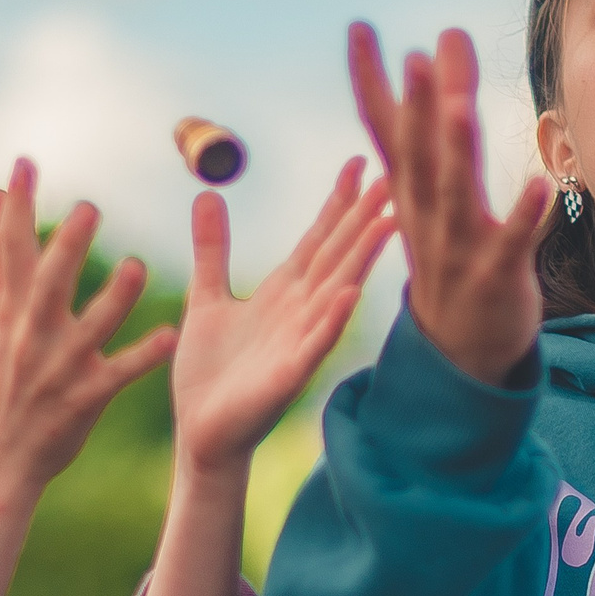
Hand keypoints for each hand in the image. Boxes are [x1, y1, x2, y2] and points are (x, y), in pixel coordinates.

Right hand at [0, 156, 179, 488]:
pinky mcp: (86, 397)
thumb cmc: (1, 374)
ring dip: (113, 299)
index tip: (24, 164)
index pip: (10, 252)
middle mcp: (32, 334)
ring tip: (136, 268)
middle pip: (48, 285)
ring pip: (89, 328)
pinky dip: (143, 356)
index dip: (17, 208)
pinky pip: (119, 375)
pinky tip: (171, 336)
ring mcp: (60, 367)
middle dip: (66, 249)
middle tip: (89, 208)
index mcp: (10, 310)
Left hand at [172, 158, 396, 474]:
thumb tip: (207, 195)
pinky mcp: (287, 375)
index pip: (318, 238)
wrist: (200, 431)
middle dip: (363, 219)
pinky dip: (331, 318)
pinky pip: (313, 343)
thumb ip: (212, 249)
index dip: (338, 202)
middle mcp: (299, 312)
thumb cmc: (209, 372)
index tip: (360, 163)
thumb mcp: (205, 297)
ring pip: (336, 292)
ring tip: (386, 224)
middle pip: (337, 255)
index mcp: (282, 292)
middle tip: (394, 179)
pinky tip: (348, 293)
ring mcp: (298, 342)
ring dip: (361, 259)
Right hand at [348, 23, 550, 385]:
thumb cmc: (454, 256)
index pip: (385, 132)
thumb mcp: (440, 188)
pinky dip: (522, 218)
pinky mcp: (496, 277)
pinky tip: (538, 186)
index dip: (371, 83)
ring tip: (462, 108)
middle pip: (417, 159)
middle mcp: (426, 218)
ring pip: (455, 199)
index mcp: (410, 196)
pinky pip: (511, 246)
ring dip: (457, 155)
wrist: (462, 352)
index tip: (359, 30)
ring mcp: (458, 249)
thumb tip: (440, 43)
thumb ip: (443, 116)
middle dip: (415, 109)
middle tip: (414, 57)